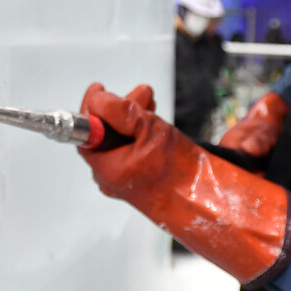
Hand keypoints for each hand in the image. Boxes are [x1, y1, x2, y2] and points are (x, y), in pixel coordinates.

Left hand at [78, 83, 290, 285]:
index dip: (92, 105)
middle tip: (140, 94)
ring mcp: (125, 176)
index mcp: (106, 167)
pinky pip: (133, 148)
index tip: (100, 88)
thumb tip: (98, 99)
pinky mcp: (140, 176)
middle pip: (105, 131)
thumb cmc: (180, 176)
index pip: (85, 131)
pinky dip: (141, 130)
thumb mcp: (150, 131)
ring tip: (151, 102)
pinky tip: (154, 121)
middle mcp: (111, 174)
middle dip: (122, 107)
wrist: (204, 202)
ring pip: (121, 137)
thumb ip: (120, 112)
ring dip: (134, 115)